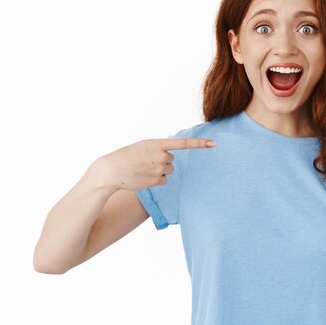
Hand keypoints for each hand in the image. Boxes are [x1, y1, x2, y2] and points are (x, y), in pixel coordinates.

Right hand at [90, 138, 216, 190]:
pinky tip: (143, 177)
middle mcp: (161, 156)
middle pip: (172, 160)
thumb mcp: (143, 146)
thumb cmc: (127, 156)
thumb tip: (171, 158)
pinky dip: (156, 180)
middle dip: (161, 161)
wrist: (111, 170)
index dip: (200, 144)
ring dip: (158, 171)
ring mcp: (159, 169)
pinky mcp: (156, 181)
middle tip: (145, 162)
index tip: (214, 143)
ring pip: (168, 171)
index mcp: (158, 143)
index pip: (184, 143)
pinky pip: (164, 180)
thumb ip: (159, 148)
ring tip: (142, 169)